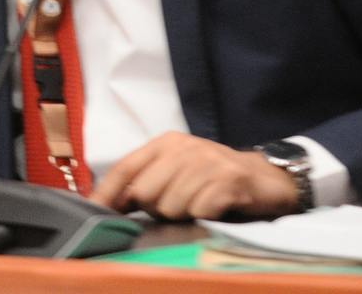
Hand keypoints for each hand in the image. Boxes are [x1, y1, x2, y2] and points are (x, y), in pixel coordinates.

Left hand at [89, 131, 300, 219]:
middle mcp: (182, 148)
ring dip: (182, 216)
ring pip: (170, 207)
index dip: (106, 193)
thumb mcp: (177, 171)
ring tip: (199, 207)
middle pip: (144, 193)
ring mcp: (206, 163)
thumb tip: (110, 204)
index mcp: (164, 144)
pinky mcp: (229, 181)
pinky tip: (216, 210)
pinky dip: (205, 218)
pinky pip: (199, 212)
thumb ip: (146, 181)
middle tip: (178, 208)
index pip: (124, 168)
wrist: (267, 178)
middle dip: (155, 210)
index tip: (95, 212)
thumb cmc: (214, 177)